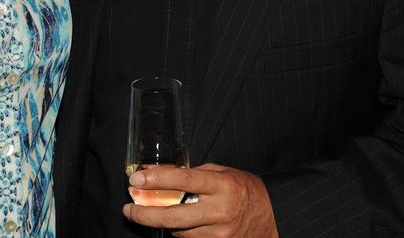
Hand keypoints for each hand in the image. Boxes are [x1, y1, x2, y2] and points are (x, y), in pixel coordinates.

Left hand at [123, 163, 278, 237]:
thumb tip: (160, 173)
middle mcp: (220, 210)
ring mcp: (220, 232)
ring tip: (151, 213)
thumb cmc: (247, 190)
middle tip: (129, 208)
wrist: (274, 218)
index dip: (157, 180)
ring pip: (179, 231)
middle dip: (146, 214)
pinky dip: (179, 232)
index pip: (183, 180)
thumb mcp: (224, 172)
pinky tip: (174, 223)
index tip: (137, 180)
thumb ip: (196, 173)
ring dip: (161, 222)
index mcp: (222, 185)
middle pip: (174, 215)